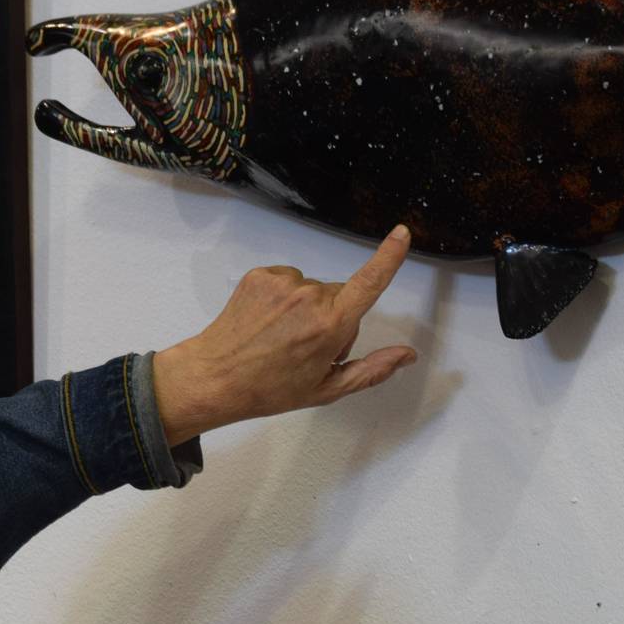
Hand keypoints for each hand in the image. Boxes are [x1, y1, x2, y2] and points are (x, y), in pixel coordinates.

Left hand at [152, 226, 417, 445]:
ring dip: (306, 307)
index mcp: (331, 325)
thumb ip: (372, 370)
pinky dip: (283, 298)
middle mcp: (309, 296)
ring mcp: (282, 283)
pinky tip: (268, 322)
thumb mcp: (327, 389)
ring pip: (312, 288)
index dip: (389, 257)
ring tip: (283, 336)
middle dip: (334, 315)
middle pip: (340, 295)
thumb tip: (407, 354)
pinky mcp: (261, 274)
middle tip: (308, 347)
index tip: (401, 233)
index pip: (369, 284)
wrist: (216, 377)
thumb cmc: (272, 389)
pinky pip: (288, 280)